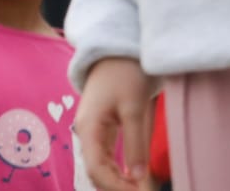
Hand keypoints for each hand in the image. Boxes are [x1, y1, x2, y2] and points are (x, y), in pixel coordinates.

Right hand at [76, 57, 157, 190]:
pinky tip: (135, 180)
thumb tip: (138, 178)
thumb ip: (135, 144)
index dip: (117, 188)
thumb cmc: (125, 75)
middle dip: (118, 188)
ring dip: (119, 183)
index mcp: (89, 128)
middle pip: (96, 173)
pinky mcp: (102, 130)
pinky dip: (119, 173)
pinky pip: (106, 159)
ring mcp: (93, 132)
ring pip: (101, 168)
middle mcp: (86, 133)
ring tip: (143, 189)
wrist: (117, 52)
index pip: (97, 170)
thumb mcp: (134, 109)